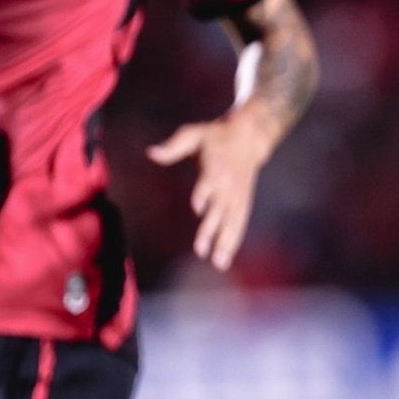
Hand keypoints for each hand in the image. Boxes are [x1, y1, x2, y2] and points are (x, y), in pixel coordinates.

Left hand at [148, 116, 273, 269]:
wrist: (248, 139)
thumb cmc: (214, 137)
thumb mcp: (193, 134)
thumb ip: (173, 146)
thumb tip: (150, 152)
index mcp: (215, 167)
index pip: (209, 182)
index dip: (204, 194)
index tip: (198, 207)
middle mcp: (227, 185)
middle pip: (219, 210)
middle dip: (211, 230)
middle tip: (201, 251)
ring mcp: (236, 197)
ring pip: (231, 222)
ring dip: (225, 243)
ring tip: (218, 263)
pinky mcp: (243, 203)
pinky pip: (238, 224)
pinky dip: (233, 242)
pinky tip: (225, 259)